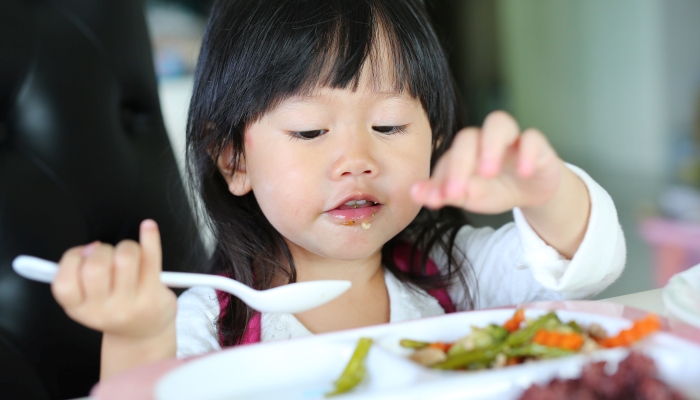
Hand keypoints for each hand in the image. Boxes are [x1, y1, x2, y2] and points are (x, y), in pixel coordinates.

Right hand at [51, 219, 175, 341]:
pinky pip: (152, 257)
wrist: (144, 333)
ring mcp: (130, 304)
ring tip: (130, 255)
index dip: (72, 258)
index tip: (85, 253)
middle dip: (102, 250)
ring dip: (126, 246)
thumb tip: (87, 248)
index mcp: (79, 309)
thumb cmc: (114, 307)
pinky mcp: (153, 295)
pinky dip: (150, 237)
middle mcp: (103, 310)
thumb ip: (78, 275)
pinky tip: (148, 227)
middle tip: (109, 255)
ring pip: (125, 257)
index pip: (64, 282)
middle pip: (95, 265)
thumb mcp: (88, 300)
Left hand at [411, 110, 563, 213]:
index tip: (436, 200)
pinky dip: (528, 153)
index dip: (441, 177)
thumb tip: (415, 194)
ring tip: (488, 173)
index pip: (448, 157)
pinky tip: (524, 172)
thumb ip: (444, 194)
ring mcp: (511, 138)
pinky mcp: (538, 144)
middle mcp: (484, 138)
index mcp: (464, 151)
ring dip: (490, 146)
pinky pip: (533, 138)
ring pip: (499, 123)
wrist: (532, 190)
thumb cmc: (496, 188)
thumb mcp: (470, 196)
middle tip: (457, 191)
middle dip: (460, 164)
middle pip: (469, 137)